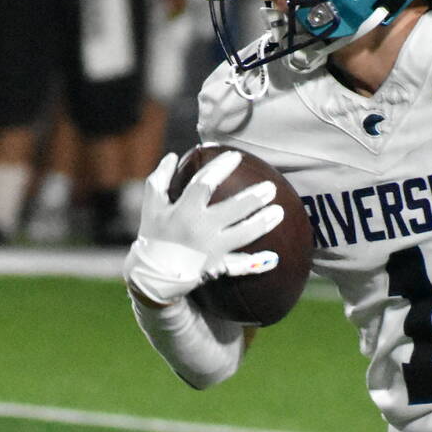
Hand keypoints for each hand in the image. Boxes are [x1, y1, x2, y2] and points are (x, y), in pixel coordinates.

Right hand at [122, 150, 282, 305]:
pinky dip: (256, 264)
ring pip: (242, 235)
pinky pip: (238, 266)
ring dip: (262, 224)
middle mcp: (200, 229)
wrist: (151, 276)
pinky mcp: (215, 266)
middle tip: (271, 188)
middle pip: (233, 210)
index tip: (236, 155)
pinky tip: (273, 258)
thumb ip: (159, 180)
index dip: (220, 167)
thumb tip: (173, 156)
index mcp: (184, 211)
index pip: (204, 183)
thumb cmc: (153, 237)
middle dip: (253, 198)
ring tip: (279, 212)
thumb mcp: (151, 207)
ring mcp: (210, 249)